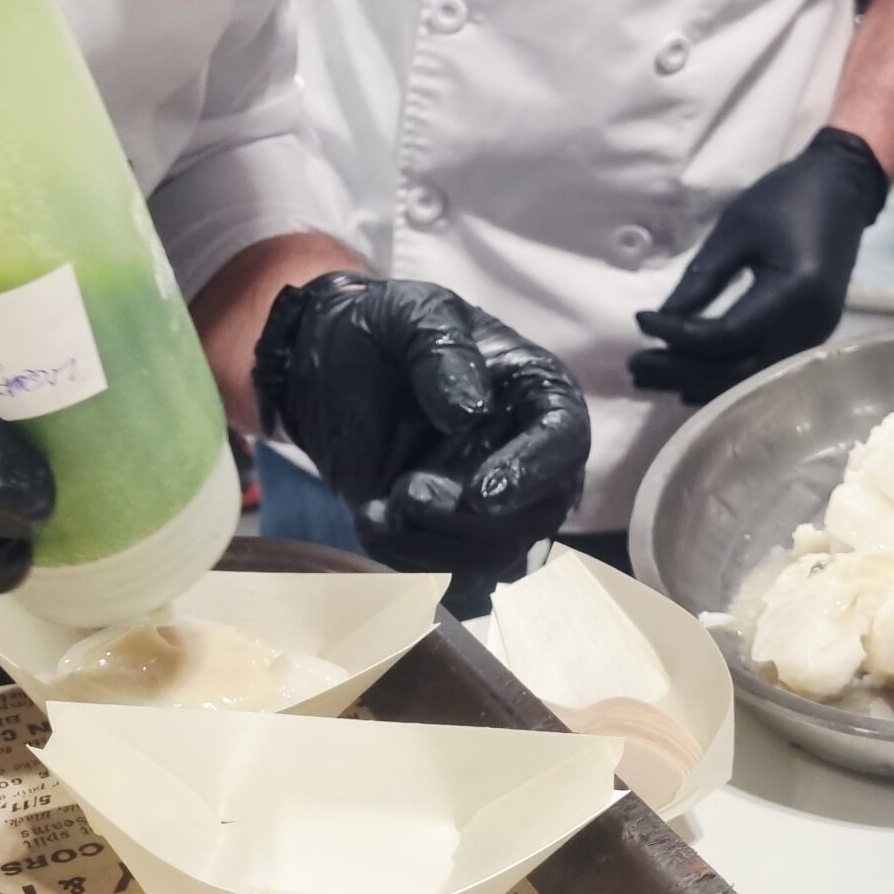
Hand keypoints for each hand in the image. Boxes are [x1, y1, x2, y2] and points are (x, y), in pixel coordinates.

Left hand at [253, 273, 589, 582]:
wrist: (327, 368)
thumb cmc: (383, 333)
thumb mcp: (410, 314)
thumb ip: (442, 350)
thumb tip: (470, 411)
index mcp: (538, 394)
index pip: (565, 441)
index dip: (532, 473)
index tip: (480, 494)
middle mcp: (531, 457)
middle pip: (536, 516)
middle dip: (468, 521)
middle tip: (406, 490)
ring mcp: (494, 506)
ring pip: (497, 559)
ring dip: (435, 547)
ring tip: (380, 506)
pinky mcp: (452, 538)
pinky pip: (454, 579)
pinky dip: (409, 563)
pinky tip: (371, 520)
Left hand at [629, 128, 888, 407]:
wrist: (842, 190)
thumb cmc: (786, 199)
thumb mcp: (736, 229)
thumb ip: (702, 278)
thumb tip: (664, 319)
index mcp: (793, 294)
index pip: (725, 335)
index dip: (678, 335)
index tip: (640, 320)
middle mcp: (807, 328)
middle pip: (735, 369)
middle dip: (681, 370)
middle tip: (636, 366)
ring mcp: (813, 338)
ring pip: (748, 378)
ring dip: (698, 381)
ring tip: (651, 376)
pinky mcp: (809, 338)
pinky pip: (761, 369)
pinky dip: (723, 377)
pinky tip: (689, 379)